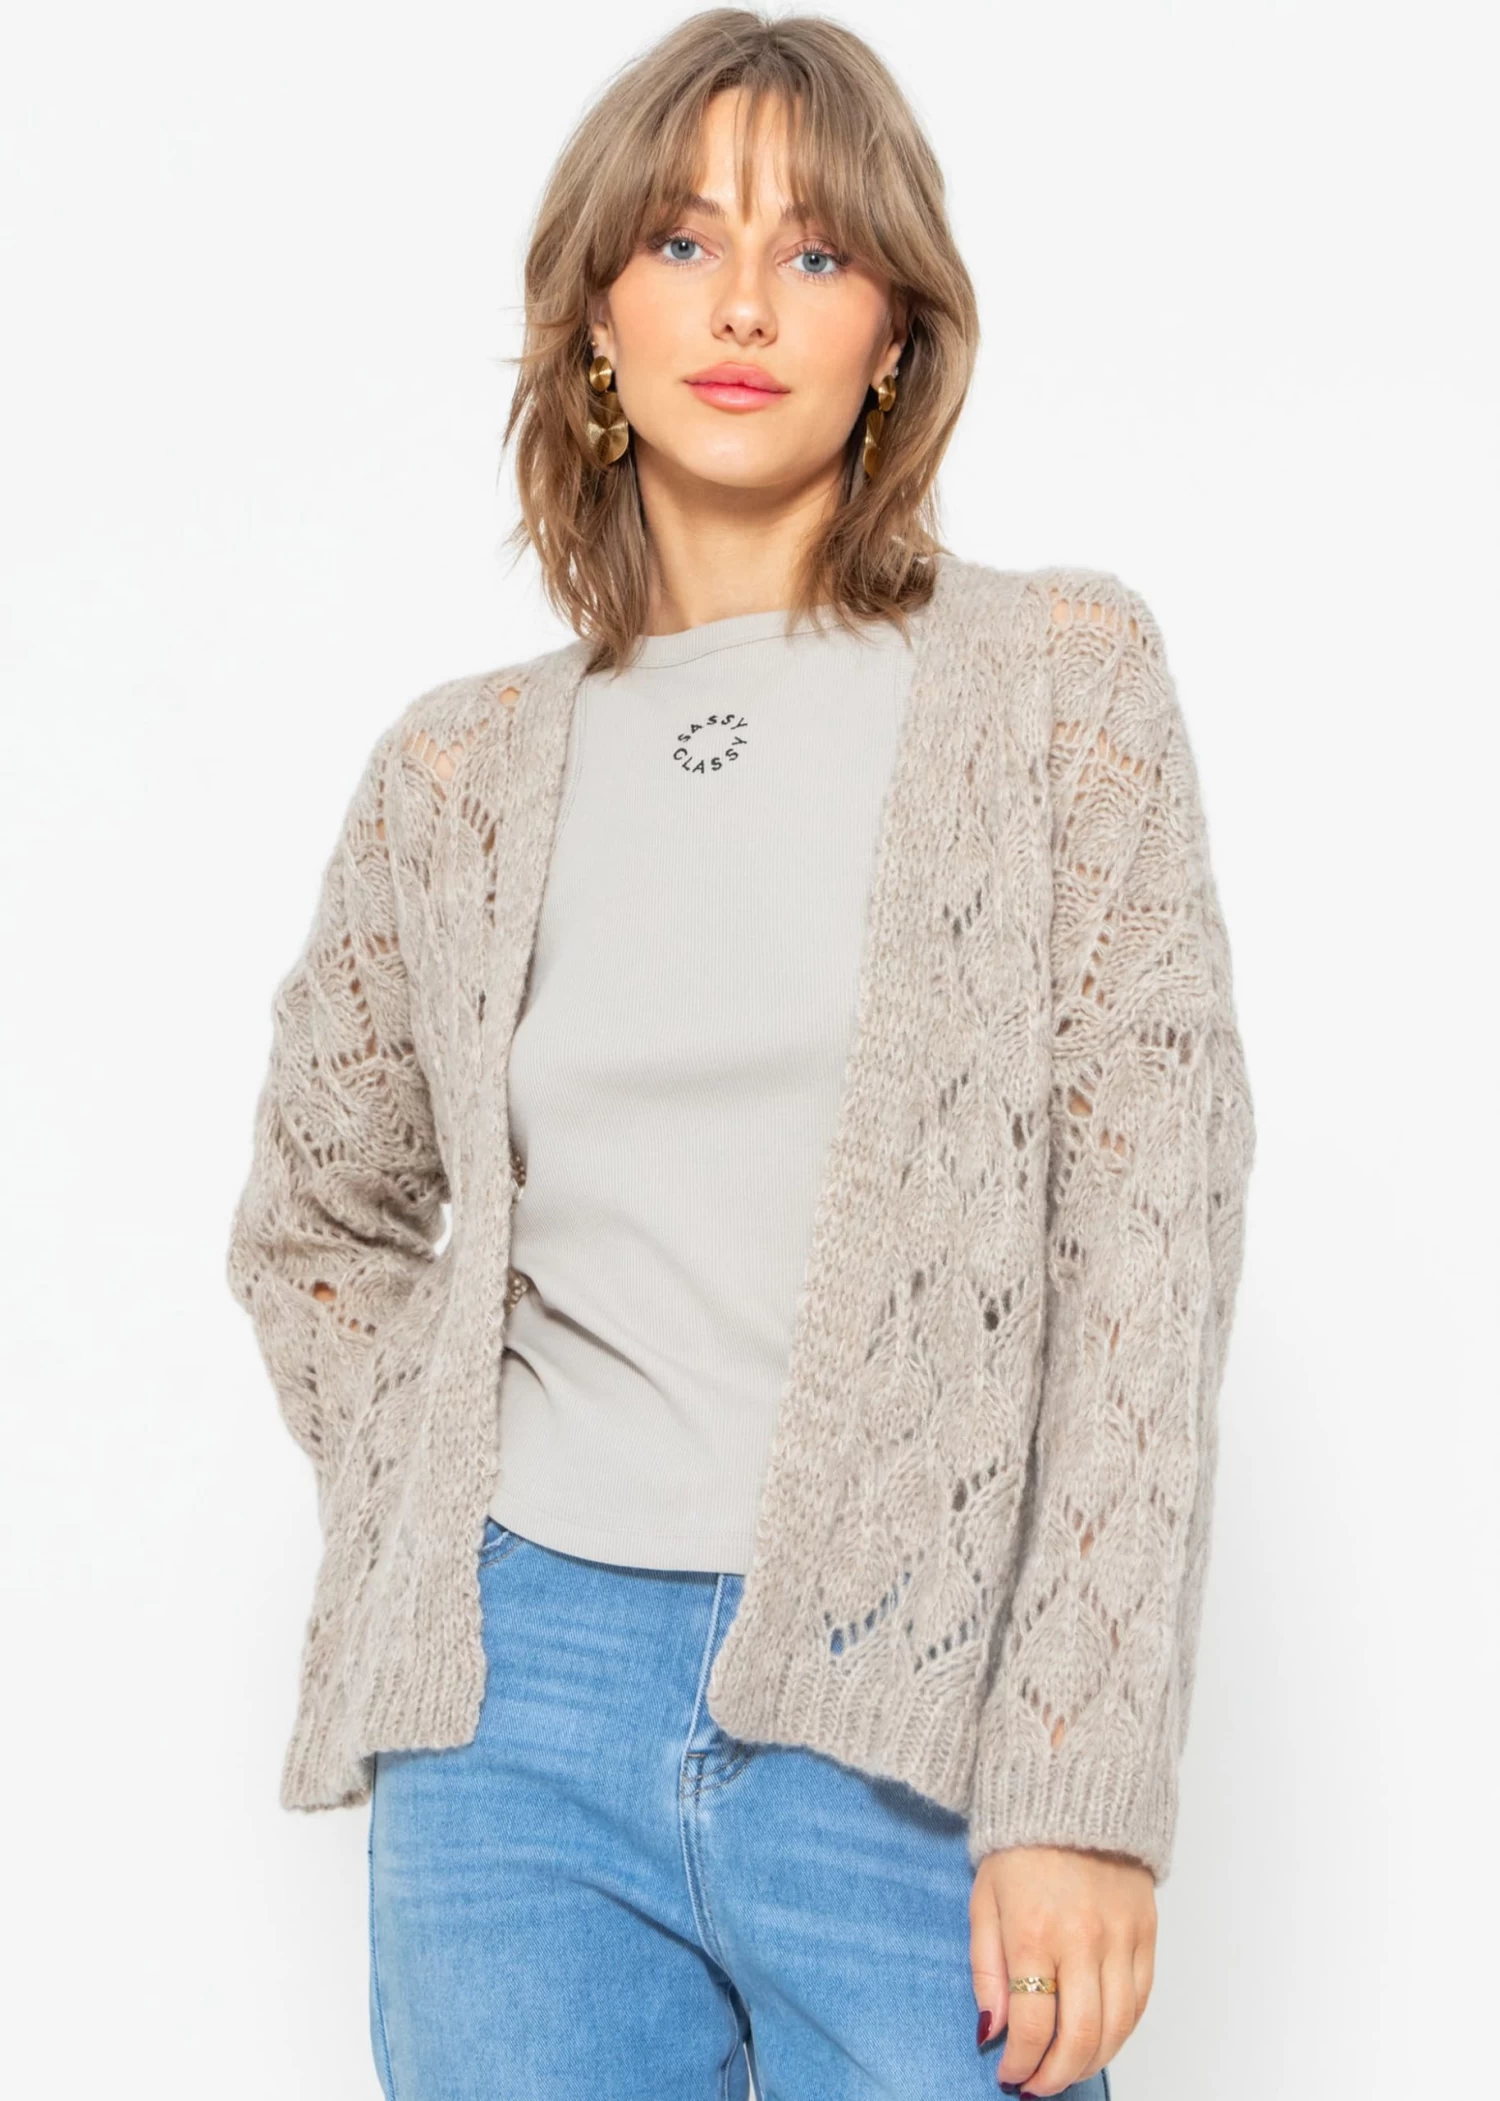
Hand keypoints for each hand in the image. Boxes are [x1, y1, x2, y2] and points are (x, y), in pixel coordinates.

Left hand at [968, 1844, 1155, 2093]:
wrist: (1071, 1791)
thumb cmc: (1018, 1845)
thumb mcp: (983, 1901)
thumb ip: (986, 1970)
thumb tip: (991, 2032)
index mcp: (1034, 1931)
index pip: (1032, 2026)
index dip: (1020, 2063)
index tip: (1009, 2074)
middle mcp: (1083, 1939)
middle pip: (1081, 2038)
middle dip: (1056, 2076)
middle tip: (1037, 2086)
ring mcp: (1121, 1937)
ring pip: (1117, 2027)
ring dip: (1090, 2062)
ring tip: (1065, 2069)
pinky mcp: (1147, 1932)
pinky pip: (1141, 2000)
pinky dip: (1122, 2030)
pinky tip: (1100, 2038)